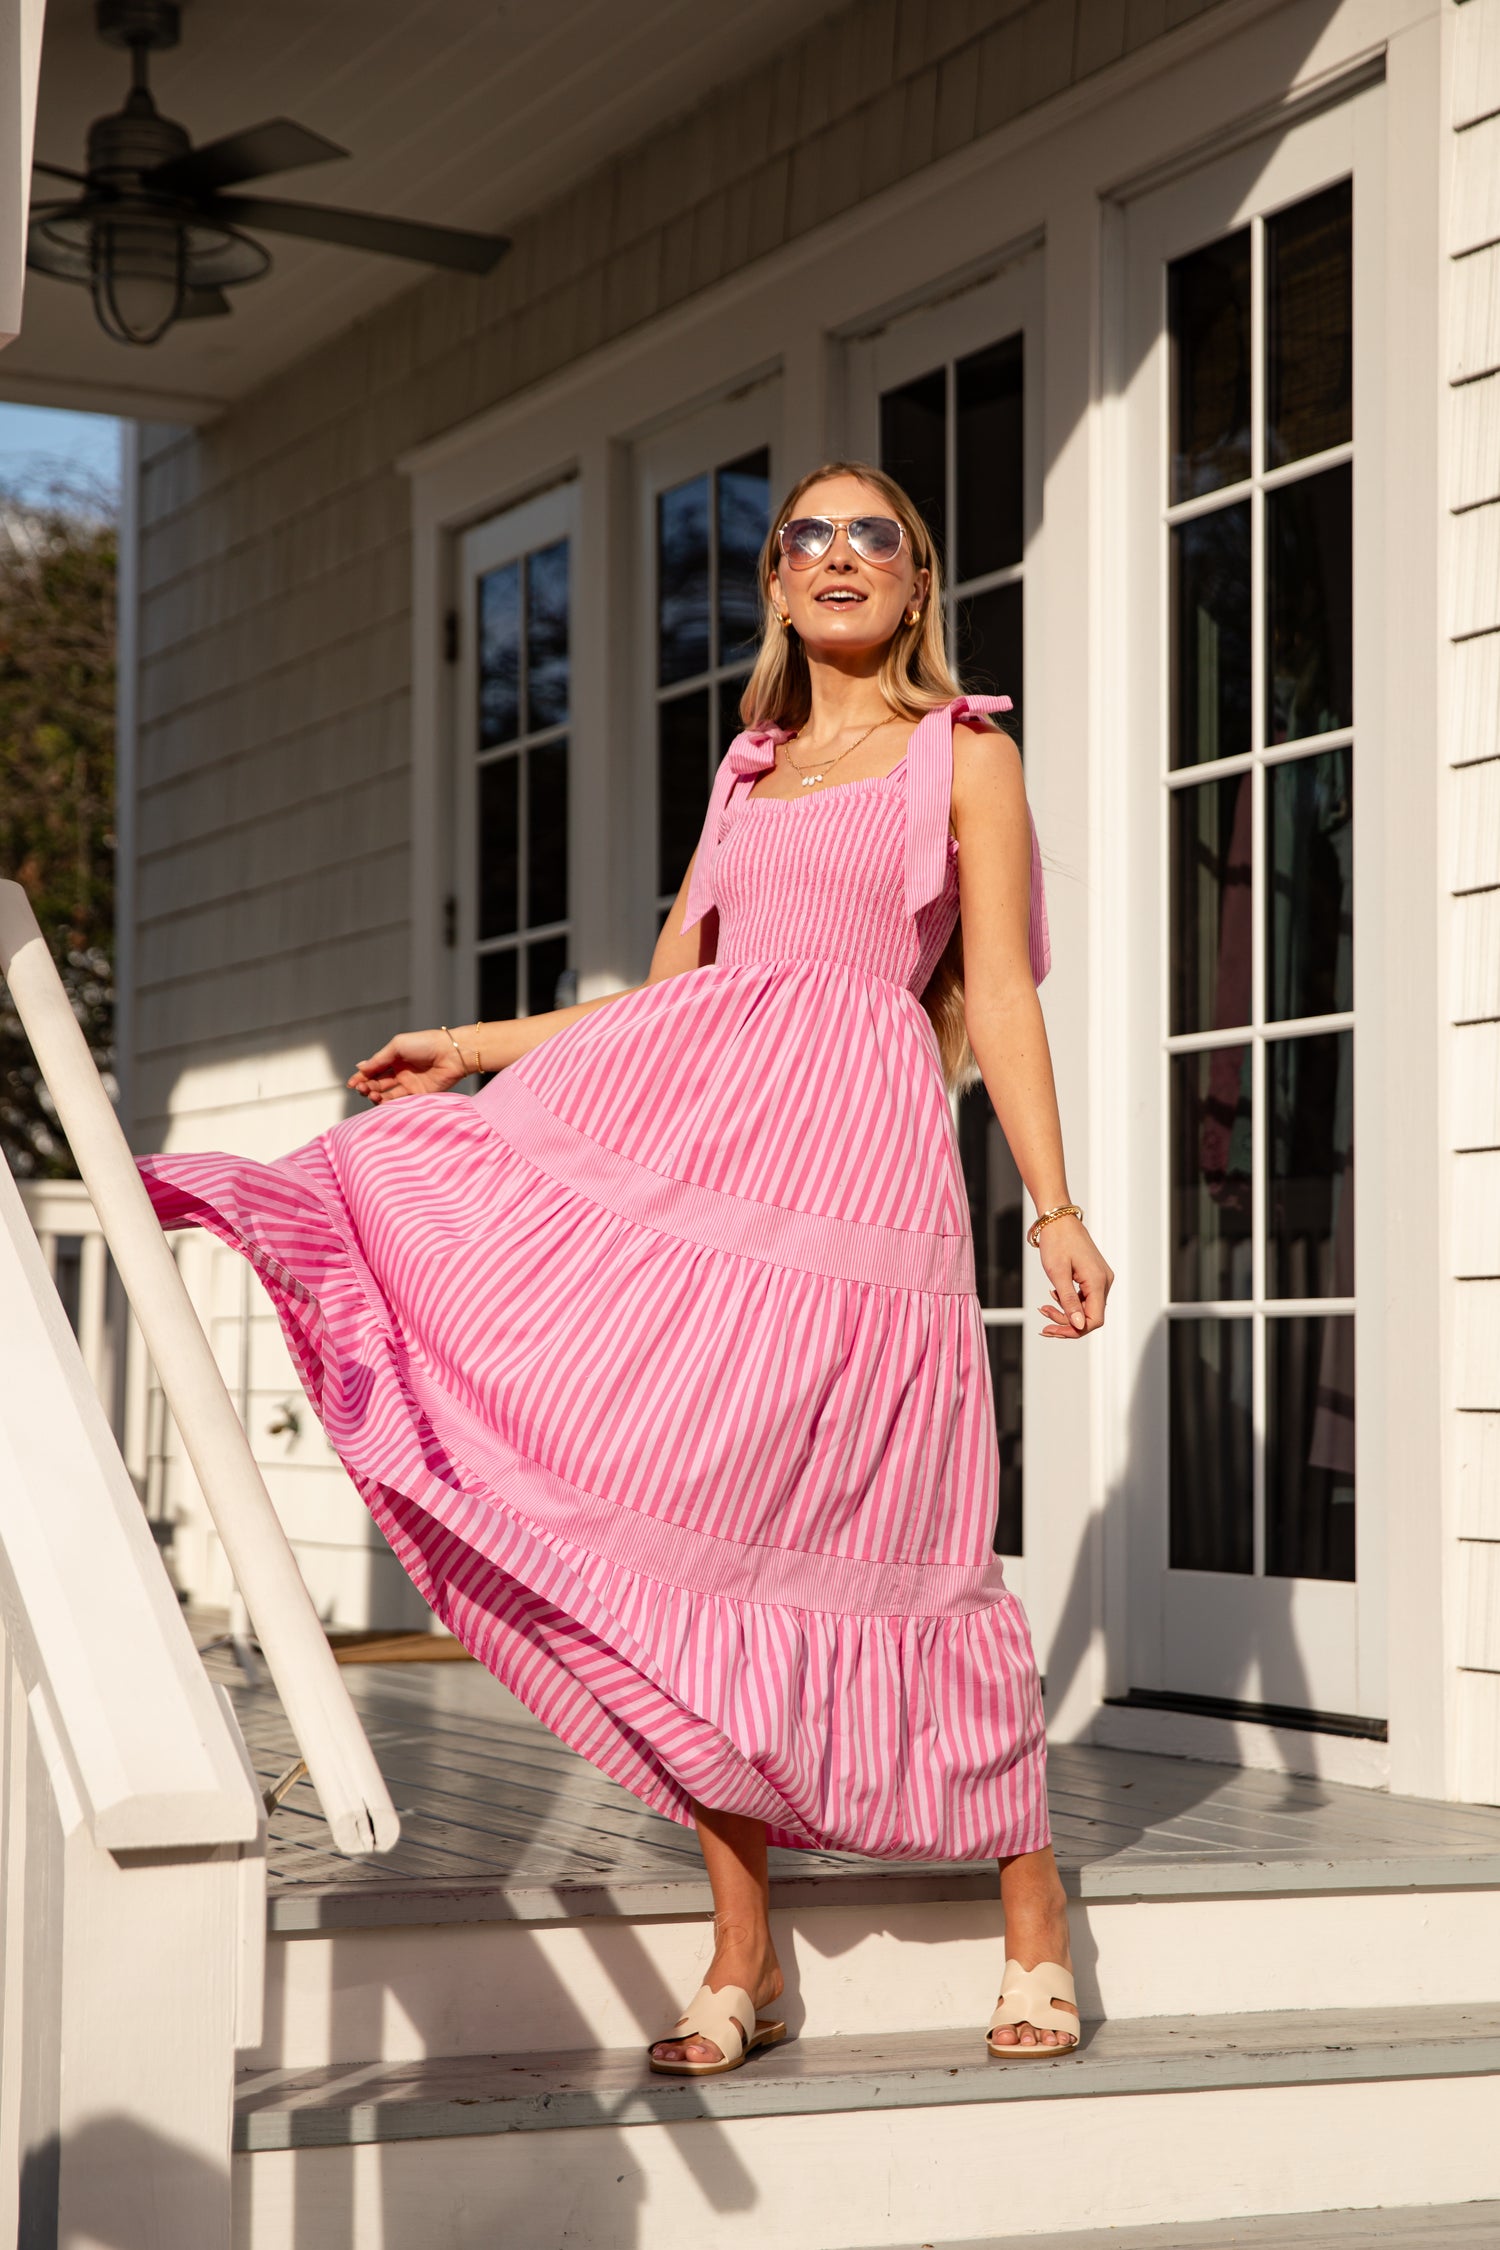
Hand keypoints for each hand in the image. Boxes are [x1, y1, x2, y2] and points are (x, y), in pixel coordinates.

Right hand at [347, 1028, 470, 1103]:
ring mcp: (409, 1084)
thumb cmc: (425, 1044)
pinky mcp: (419, 1096)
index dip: (361, 1077)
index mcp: (394, 1058)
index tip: (351, 1084)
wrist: (451, 1053)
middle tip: (362, 1088)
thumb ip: (379, 1059)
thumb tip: (360, 1068)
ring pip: (386, 1094)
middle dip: (366, 1086)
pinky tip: (381, 1102)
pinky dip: (388, 1104)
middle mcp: (400, 1072)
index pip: (373, 1070)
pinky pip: (400, 1102)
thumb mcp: (397, 1046)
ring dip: (375, 1095)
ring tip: (371, 1094)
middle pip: (378, 1083)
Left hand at [1035, 1217, 1112, 1338]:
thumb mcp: (1058, 1273)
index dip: (1074, 1330)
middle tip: (1044, 1317)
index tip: (1052, 1330)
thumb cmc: (1057, 1241)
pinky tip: (1054, 1296)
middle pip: (1090, 1316)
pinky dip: (1069, 1302)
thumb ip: (1069, 1301)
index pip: (1094, 1320)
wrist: (1058, 1220)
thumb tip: (1078, 1326)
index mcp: (1098, 1282)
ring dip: (1066, 1312)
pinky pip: (1085, 1297)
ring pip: (1087, 1308)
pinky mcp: (1094, 1276)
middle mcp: (1104, 1281)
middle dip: (1066, 1322)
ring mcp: (1100, 1278)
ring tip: (1045, 1307)